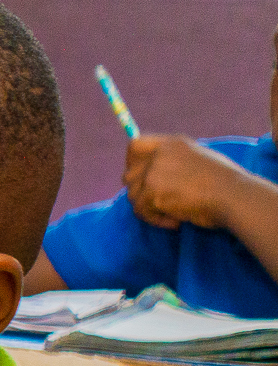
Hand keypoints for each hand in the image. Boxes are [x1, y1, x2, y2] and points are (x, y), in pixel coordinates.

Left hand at [123, 134, 255, 230]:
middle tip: (160, 203)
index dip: (133, 164)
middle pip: (129, 175)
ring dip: (150, 208)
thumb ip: (174, 161)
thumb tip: (151, 172)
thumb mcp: (198, 159)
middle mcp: (159, 155)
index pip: (134, 146)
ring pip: (133, 195)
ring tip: (174, 214)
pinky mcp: (151, 192)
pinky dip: (156, 220)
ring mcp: (153, 172)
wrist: (234, 196)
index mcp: (171, 144)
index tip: (142, 179)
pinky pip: (140, 211)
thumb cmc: (225, 183)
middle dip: (141, 192)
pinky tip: (176, 221)